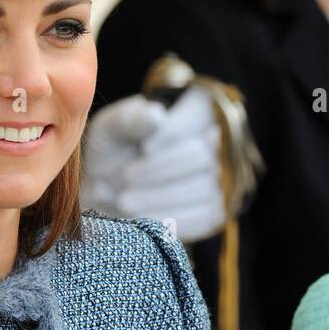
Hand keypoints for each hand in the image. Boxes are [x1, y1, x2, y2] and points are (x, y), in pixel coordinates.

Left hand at [82, 89, 224, 241]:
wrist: (108, 195)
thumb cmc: (113, 153)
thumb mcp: (111, 129)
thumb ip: (130, 119)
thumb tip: (156, 117)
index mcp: (198, 111)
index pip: (198, 119)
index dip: (172, 135)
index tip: (144, 148)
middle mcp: (218, 145)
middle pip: (201, 156)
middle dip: (158, 170)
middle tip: (127, 177)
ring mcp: (220, 181)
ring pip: (200, 189)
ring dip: (157, 197)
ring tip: (123, 200)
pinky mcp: (213, 213)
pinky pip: (198, 218)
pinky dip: (165, 218)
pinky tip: (138, 217)